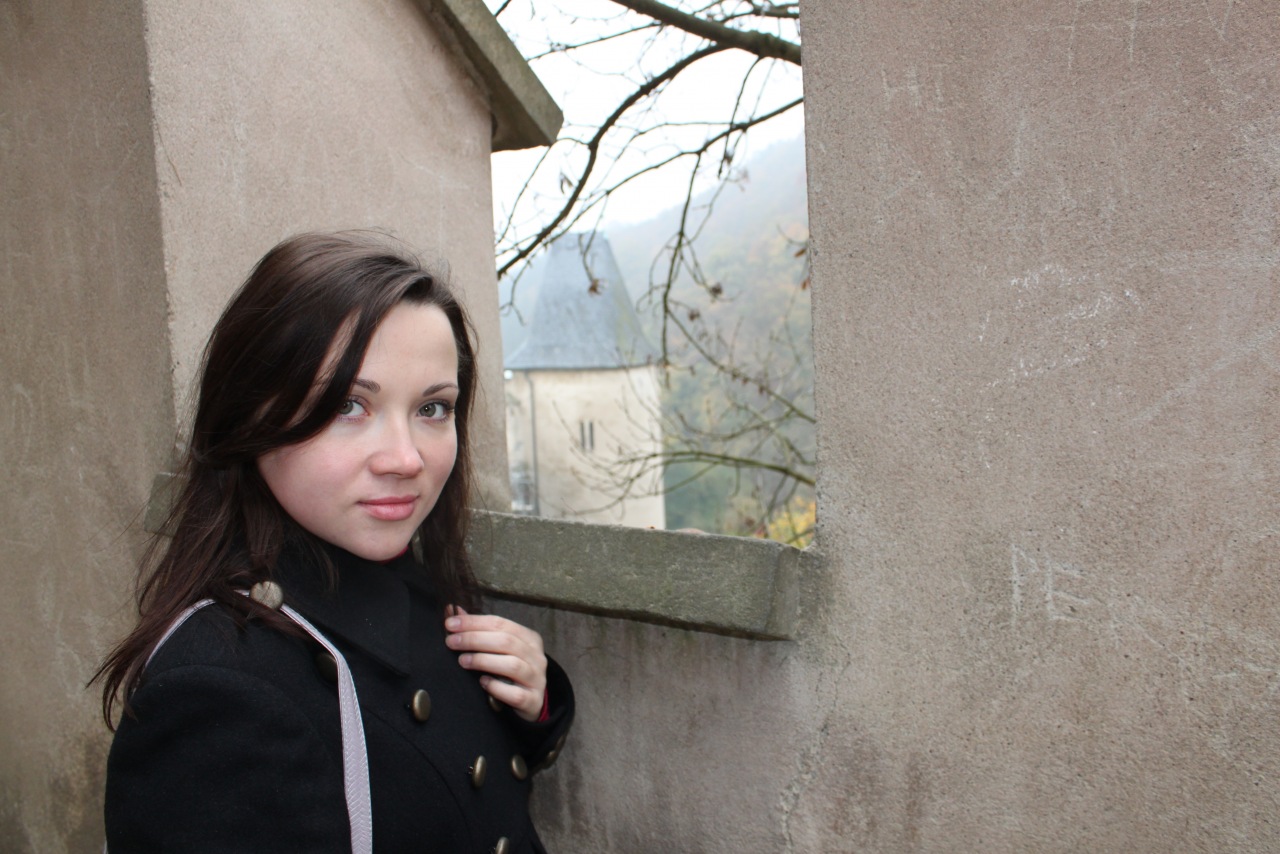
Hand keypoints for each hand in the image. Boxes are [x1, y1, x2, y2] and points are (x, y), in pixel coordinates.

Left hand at [444, 606, 546, 721]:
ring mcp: (536, 679)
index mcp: (529, 638)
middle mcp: (536, 656)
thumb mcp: (502, 648)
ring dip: (483, 660)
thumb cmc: (512, 671)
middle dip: (474, 639)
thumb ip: (481, 631)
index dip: (474, 622)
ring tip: (463, 661)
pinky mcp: (532, 700)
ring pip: (512, 665)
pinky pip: (514, 693)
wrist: (533, 701)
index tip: (450, 624)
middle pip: (506, 641)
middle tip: (451, 642)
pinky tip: (482, 682)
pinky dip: (496, 686)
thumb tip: (455, 611)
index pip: (500, 623)